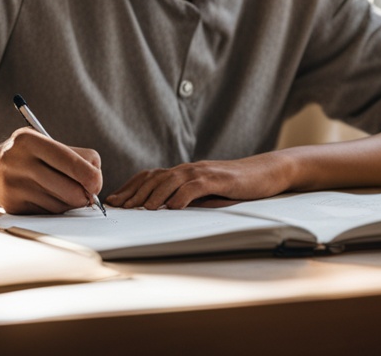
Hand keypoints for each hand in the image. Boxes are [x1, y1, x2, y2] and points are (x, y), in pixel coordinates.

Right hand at [0, 127, 102, 214]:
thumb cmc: (27, 155)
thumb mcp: (45, 143)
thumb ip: (74, 157)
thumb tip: (96, 183)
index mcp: (29, 140)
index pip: (70, 161)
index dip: (90, 176)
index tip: (97, 183)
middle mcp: (19, 162)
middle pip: (70, 188)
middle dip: (86, 194)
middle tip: (88, 193)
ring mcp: (15, 186)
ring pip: (62, 204)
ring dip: (71, 201)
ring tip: (63, 190)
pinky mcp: (14, 206)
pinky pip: (50, 212)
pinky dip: (57, 208)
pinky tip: (48, 196)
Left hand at [105, 152, 290, 209]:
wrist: (265, 172)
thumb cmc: (236, 185)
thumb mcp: (207, 193)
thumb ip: (187, 198)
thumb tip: (164, 211)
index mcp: (184, 173)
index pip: (150, 176)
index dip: (131, 188)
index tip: (115, 201)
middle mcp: (189, 169)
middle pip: (155, 178)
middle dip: (135, 193)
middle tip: (120, 207)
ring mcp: (203, 172)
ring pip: (172, 180)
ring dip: (155, 195)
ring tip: (142, 209)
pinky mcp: (218, 179)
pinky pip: (196, 186)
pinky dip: (183, 196)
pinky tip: (173, 207)